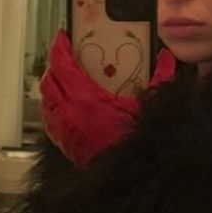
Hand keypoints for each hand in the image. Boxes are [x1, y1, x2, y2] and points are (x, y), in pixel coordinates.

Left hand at [39, 30, 175, 167]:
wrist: (126, 174)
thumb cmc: (134, 141)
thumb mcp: (147, 105)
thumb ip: (160, 77)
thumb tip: (165, 57)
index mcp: (85, 99)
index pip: (61, 65)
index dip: (58, 48)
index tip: (61, 38)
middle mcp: (67, 113)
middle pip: (48, 81)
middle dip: (54, 66)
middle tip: (64, 57)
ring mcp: (62, 130)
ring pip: (46, 101)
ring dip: (51, 87)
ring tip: (62, 79)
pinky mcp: (63, 144)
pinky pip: (49, 120)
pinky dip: (52, 108)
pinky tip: (63, 106)